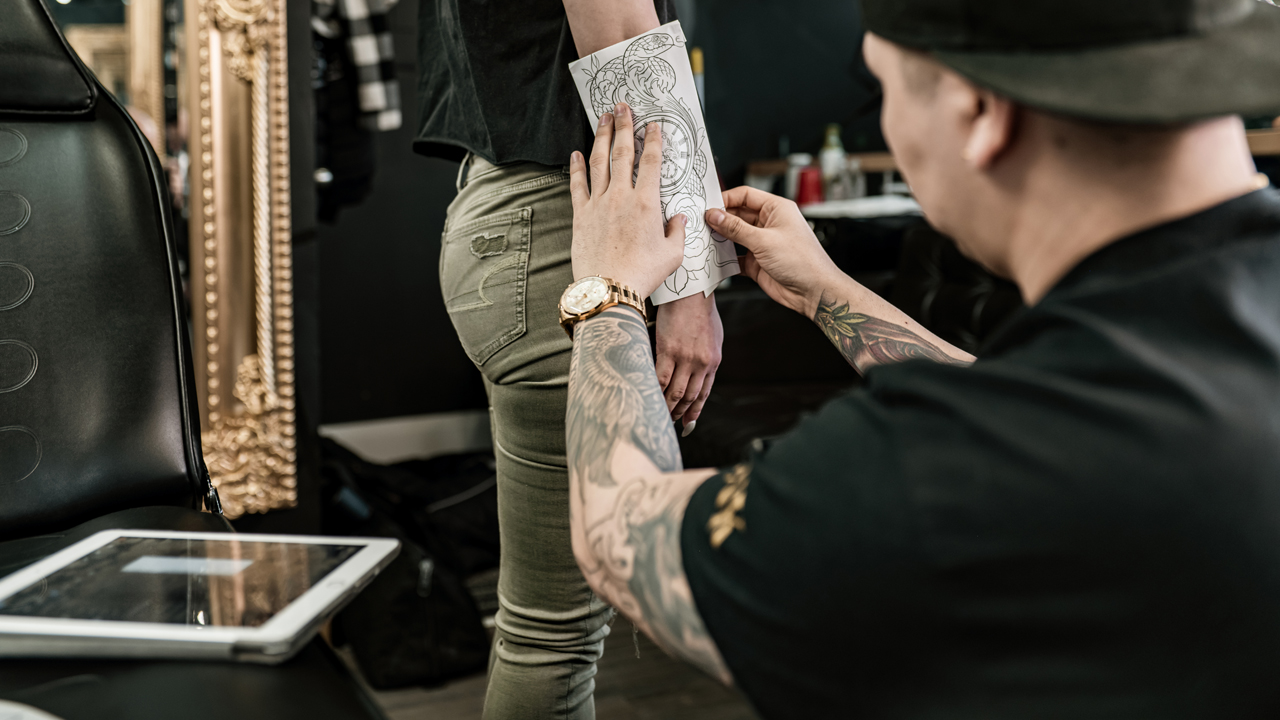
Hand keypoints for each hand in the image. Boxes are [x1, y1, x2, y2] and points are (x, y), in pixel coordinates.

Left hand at [569, 102, 687, 297]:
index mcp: (647, 204)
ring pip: (599, 162)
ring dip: (602, 137)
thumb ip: (677, 232)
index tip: (652, 125)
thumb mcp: (672, 255)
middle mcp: (621, 197)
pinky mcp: (580, 216)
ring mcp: (598, 204)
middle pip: (623, 153)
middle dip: (623, 126)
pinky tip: (577, 153)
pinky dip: (577, 167)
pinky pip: (577, 185)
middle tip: (623, 107)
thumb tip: (680, 219)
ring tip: (603, 118)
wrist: (609, 289)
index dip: (653, 140)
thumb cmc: (643, 275)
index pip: (651, 163)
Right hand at [656, 292, 722, 431]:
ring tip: (659, 414)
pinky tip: (649, 398)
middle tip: (669, 422)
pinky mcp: (669, 350)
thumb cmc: (701, 312)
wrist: (691, 292)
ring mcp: (685, 358)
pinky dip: (655, 391)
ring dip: (667, 407)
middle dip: (679, 412)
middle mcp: (701, 363)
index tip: (687, 423)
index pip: (703, 393)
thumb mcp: (713, 338)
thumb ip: (707, 359)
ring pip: (675, 392)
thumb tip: (699, 376)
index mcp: (713, 362)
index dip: (694, 411)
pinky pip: (660, 378)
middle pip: (689, 396)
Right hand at [705, 187, 842, 317]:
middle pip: (738, 215)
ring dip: (722, 238)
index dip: (726, 199)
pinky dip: (726, 258)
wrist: (813, 291)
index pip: (746, 196)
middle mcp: (769, 224)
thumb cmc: (802, 261)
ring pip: (735, 236)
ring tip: (705, 240)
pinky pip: (736, 256)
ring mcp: (763, 243)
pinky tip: (716, 258)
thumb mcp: (764, 240)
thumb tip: (715, 215)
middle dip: (720, 220)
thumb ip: (736, 228)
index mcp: (776, 209)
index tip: (709, 206)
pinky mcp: (757, 262)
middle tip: (702, 224)